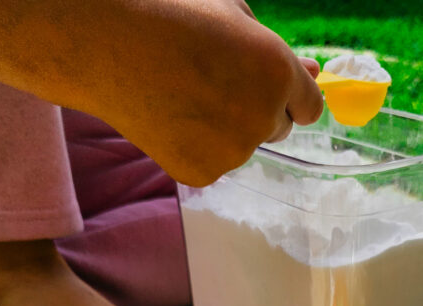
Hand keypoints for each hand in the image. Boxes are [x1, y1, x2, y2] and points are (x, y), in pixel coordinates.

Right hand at [0, 0, 323, 185]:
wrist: (108, 45)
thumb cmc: (171, 15)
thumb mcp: (232, 13)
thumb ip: (273, 48)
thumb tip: (313, 72)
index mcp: (278, 72)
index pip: (311, 107)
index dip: (291, 98)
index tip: (271, 92)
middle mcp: (263, 116)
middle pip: (279, 130)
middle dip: (258, 112)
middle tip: (214, 85)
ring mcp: (233, 151)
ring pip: (242, 147)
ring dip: (225, 130)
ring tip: (183, 96)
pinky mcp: (203, 173)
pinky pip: (212, 164)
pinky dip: (197, 148)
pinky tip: (170, 118)